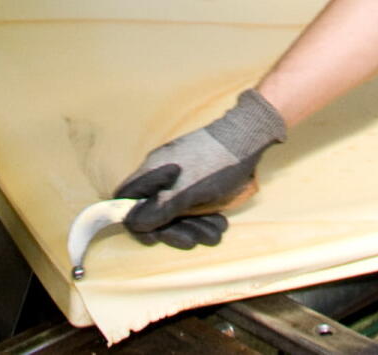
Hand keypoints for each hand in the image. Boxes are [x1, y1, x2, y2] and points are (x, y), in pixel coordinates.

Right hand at [114, 89, 286, 248]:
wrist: (250, 137)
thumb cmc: (218, 163)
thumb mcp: (189, 191)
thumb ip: (160, 207)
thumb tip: (132, 223)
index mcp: (154, 170)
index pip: (127, 197)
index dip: (134, 221)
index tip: (153, 237)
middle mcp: (162, 171)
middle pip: (155, 207)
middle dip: (174, 228)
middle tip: (195, 241)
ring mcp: (181, 173)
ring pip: (177, 206)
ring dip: (194, 224)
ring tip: (216, 233)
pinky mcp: (197, 175)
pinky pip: (193, 200)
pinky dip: (203, 214)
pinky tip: (220, 222)